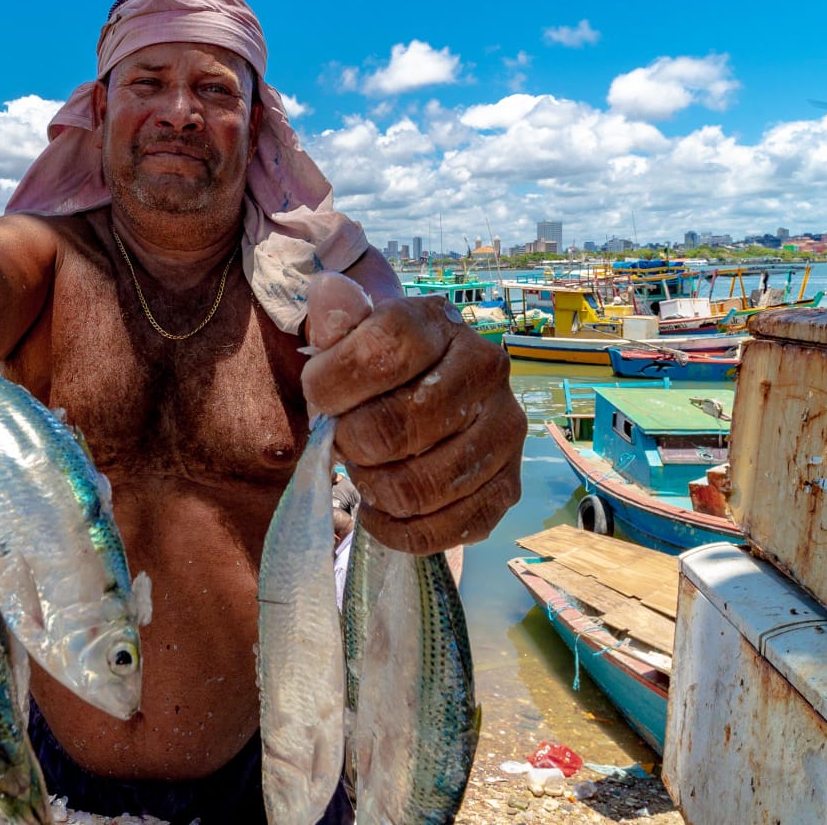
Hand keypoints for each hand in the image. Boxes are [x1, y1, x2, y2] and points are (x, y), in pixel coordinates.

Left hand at [301, 272, 523, 554]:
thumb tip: (327, 294)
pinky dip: (401, 531)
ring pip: (422, 485)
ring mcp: (505, 429)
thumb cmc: (376, 367)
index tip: (318, 397)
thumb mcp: (348, 334)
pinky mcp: (509, 485)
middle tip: (346, 443)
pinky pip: (449, 528)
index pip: (382, 351)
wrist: (426, 392)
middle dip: (353, 444)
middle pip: (398, 427)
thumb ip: (333, 319)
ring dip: (375, 489)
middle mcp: (486, 368)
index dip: (333, 384)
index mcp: (439, 322)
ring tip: (367, 473)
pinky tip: (382, 512)